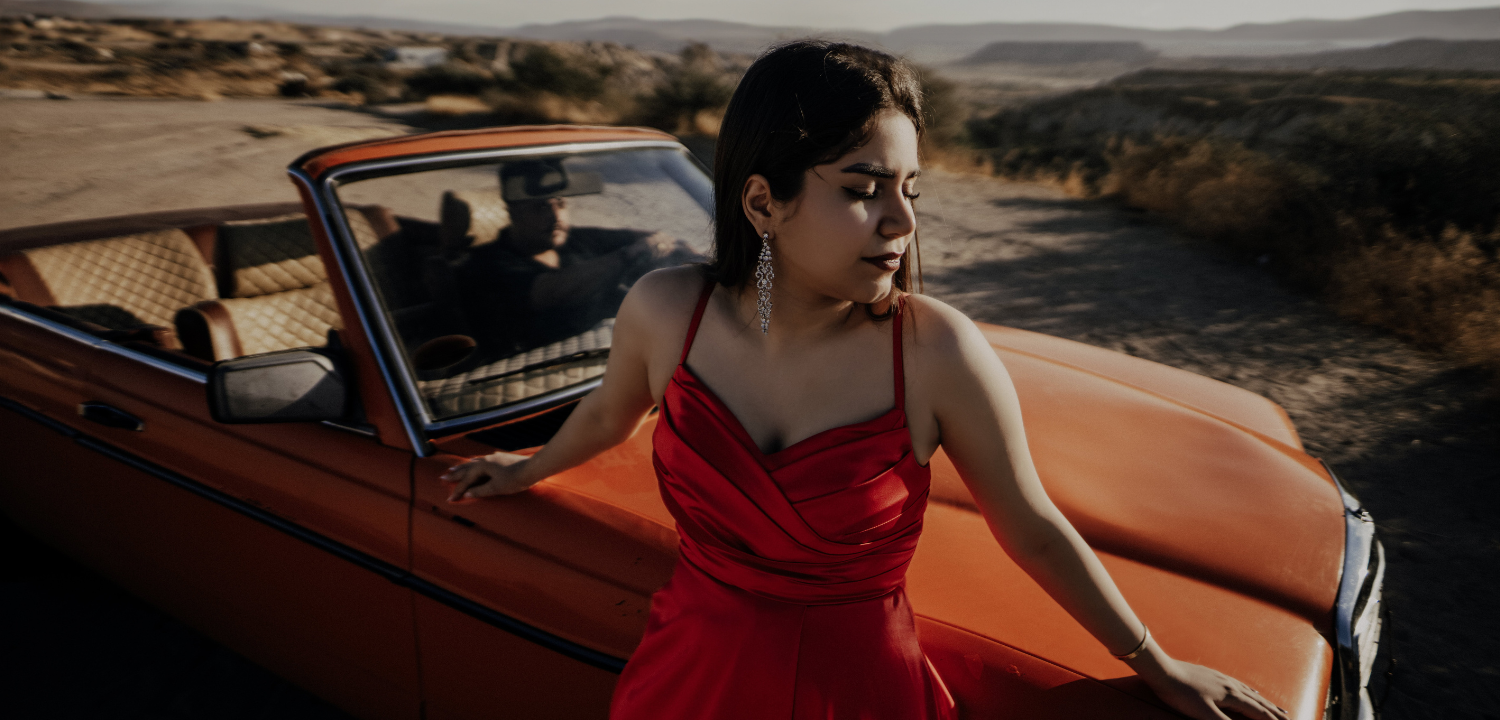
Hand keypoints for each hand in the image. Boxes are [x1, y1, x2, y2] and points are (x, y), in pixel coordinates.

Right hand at [441, 452, 533, 500]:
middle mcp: (486, 459)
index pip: (466, 481)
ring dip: (463, 467)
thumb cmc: (515, 479)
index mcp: (482, 466)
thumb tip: (466, 494)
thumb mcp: (496, 488)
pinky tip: (476, 462)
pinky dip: (475, 463)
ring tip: (454, 469)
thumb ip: (480, 491)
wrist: (533, 468)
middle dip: (455, 474)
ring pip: (474, 462)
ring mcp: (494, 458)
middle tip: (442, 477)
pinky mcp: (501, 458)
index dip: (457, 491)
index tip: (449, 500)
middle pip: (466, 468)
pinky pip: (482, 460)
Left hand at [1141, 658, 1288, 719]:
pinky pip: (1238, 686)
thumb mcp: (1205, 714)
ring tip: (1277, 709)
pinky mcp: (1213, 676)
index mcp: (1232, 696)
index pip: (1259, 712)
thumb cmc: (1181, 694)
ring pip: (1250, 693)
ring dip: (1265, 703)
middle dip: (1275, 713)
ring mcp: (1222, 679)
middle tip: (1290, 718)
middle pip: (1259, 702)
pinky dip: (1250, 692)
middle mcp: (1231, 686)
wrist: (1162, 671)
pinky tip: (1248, 691)